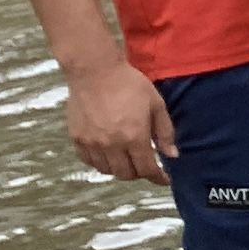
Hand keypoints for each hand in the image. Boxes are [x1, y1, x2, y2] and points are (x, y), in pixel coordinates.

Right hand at [62, 58, 171, 184]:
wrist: (94, 70)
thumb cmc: (129, 84)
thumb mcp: (156, 104)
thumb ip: (165, 132)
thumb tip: (172, 155)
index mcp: (134, 137)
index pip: (146, 169)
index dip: (157, 177)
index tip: (164, 179)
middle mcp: (111, 144)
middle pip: (126, 174)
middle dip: (139, 173)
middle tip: (145, 164)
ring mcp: (92, 143)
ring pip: (107, 170)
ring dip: (120, 169)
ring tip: (127, 158)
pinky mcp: (77, 138)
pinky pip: (89, 161)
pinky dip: (100, 162)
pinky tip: (108, 153)